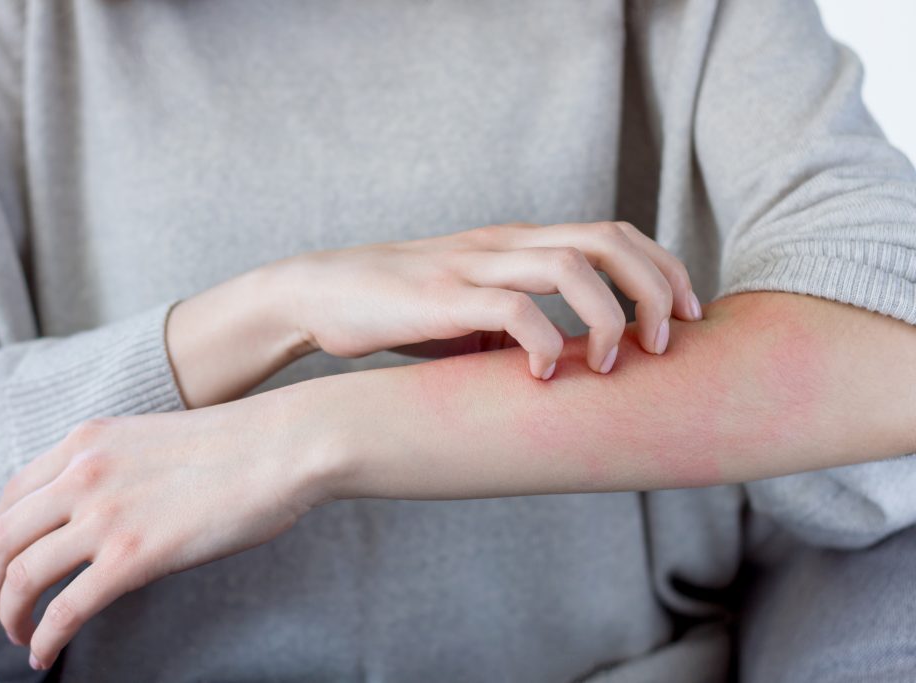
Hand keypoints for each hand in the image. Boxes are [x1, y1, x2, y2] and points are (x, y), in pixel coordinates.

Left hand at [0, 391, 336, 670]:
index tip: (5, 562)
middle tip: (1, 607)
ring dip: (11, 613)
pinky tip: (44, 654)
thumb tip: (104, 516)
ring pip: (23, 576)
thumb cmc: (239, 445)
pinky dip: (45, 638)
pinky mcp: (132, 557)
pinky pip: (65, 609)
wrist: (282, 446)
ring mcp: (104, 515)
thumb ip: (116, 469)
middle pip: (3, 537)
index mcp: (88, 442)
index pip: (13, 495)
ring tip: (19, 634)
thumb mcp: (154, 440)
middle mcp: (82, 474)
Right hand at [280, 221, 702, 377]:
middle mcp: (503, 244)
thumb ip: (521, 322)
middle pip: (606, 238)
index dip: (662, 268)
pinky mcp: (440, 298)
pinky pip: (509, 308)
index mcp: (517, 242)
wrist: (322, 294)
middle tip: (669, 340)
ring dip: (609, 313)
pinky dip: (542, 341)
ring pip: (568, 264)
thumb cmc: (402, 309)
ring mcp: (472, 265)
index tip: (688, 316)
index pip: (611, 232)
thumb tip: (571, 363)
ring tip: (616, 362)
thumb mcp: (473, 310)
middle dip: (655, 285)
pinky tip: (544, 375)